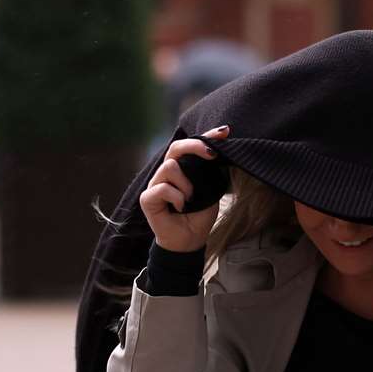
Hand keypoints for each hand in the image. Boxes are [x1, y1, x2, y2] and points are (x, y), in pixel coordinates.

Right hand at [140, 127, 228, 252]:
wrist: (189, 239)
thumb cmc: (199, 214)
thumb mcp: (210, 188)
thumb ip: (210, 170)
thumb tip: (221, 150)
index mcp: (181, 168)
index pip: (190, 145)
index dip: (206, 135)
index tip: (225, 131)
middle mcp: (166, 172)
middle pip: (175, 147)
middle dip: (195, 146)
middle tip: (212, 155)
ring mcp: (155, 184)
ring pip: (169, 166)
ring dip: (186, 183)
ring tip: (191, 198)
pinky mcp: (147, 198)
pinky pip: (162, 188)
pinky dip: (177, 197)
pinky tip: (181, 207)